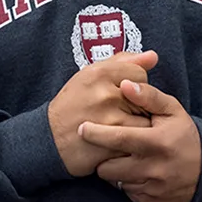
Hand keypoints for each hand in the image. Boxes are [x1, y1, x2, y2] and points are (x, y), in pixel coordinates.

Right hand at [48, 50, 157, 176]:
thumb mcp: (90, 75)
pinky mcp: (112, 146)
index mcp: (99, 74)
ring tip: (121, 128)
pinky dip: (133, 146)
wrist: (49, 139)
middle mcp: (105, 95)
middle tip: (118, 113)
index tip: (120, 95)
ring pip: (146, 123)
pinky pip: (138, 144)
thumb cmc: (72, 104)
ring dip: (139, 128)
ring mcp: (109, 122)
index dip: (133, 87)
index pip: (140, 75)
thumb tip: (153, 56)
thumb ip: (123, 62)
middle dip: (137, 107)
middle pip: (146, 99)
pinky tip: (119, 143)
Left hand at [78, 77, 201, 201]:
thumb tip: (125, 84)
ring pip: (116, 183)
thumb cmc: (185, 135)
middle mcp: (154, 169)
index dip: (96, 134)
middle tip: (111, 149)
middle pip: (108, 168)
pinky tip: (141, 174)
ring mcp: (153, 190)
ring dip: (117, 172)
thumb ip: (148, 96)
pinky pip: (129, 195)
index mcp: (157, 142)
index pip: (118, 138)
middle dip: (104, 158)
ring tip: (129, 160)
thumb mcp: (172, 111)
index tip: (82, 128)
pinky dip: (130, 185)